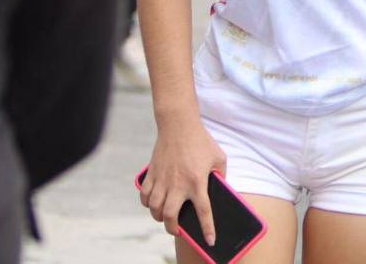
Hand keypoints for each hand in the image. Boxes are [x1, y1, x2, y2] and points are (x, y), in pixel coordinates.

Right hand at [138, 116, 227, 246]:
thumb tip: (219, 188)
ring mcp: (162, 179)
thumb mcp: (218, 157)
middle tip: (178, 230)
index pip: (203, 212)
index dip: (207, 229)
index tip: (210, 241)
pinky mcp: (152, 173)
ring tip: (165, 217)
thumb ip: (221, 175)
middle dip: (173, 229)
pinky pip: (144, 195)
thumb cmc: (201, 140)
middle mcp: (178, 184)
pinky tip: (153, 203)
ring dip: (159, 217)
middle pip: (171, 216)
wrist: (179, 124)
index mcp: (197, 181)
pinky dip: (147, 204)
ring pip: (155, 208)